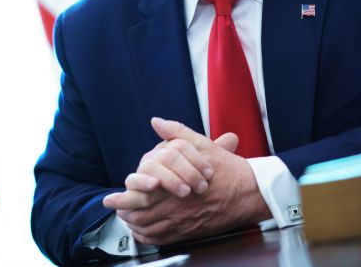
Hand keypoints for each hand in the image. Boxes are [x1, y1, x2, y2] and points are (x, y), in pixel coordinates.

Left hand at [103, 118, 268, 245]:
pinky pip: (165, 239)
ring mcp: (185, 222)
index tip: (110, 198)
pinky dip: (151, 237)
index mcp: (177, 185)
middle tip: (114, 209)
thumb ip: (177, 133)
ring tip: (125, 219)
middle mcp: (178, 207)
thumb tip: (157, 122)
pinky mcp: (192, 232)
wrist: (251, 192)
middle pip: (143, 215)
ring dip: (135, 225)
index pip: (142, 195)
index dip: (123, 198)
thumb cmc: (227, 169)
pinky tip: (144, 232)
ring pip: (152, 229)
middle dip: (124, 213)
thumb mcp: (201, 144)